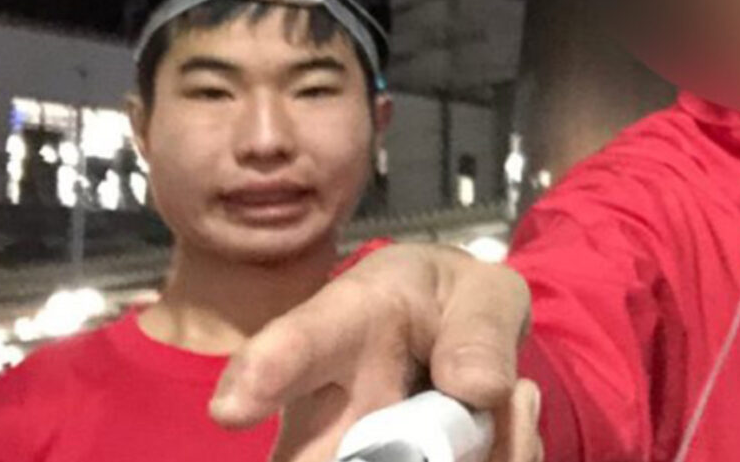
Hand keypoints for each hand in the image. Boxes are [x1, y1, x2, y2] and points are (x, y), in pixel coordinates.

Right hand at [210, 243, 539, 460]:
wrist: (462, 340)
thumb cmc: (451, 303)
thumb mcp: (481, 294)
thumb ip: (481, 329)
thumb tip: (477, 388)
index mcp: (345, 324)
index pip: (298, 343)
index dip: (263, 373)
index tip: (231, 407)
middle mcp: (332, 403)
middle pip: (307, 451)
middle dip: (341, 458)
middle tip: (417, 444)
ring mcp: (354, 452)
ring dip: (463, 458)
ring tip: (509, 402)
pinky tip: (504, 432)